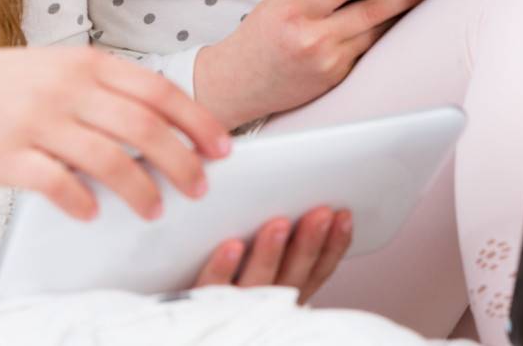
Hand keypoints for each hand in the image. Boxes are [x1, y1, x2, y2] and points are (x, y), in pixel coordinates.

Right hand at [0, 45, 230, 220]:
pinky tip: (96, 213)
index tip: (222, 147)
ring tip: (156, 210)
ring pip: (108, 158)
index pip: (157, 91)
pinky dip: (82, 200)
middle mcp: (67, 89)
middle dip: (182, 160)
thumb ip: (107, 89)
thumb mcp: (60, 69)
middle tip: (200, 187)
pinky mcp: (6, 156)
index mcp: (86, 64)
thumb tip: (166, 122)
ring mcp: (36, 121)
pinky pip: (56, 182)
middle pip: (144, 127)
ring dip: (141, 189)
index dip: (197, 121)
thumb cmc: (5, 86)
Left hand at [191, 206, 353, 303]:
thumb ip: (282, 243)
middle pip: (292, 275)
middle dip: (309, 243)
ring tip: (278, 224)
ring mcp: (233, 305)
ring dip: (271, 252)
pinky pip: (212, 288)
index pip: (317, 270)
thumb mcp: (259, 265)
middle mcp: (263, 303)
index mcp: (282, 292)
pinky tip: (231, 247)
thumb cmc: (225, 277)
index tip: (343, 216)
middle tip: (320, 213)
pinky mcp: (199, 305)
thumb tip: (296, 196)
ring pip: (257, 281)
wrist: (180, 325)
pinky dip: (224, 267)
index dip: (334, 245)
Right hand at [193, 0, 434, 128]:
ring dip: (401, 16)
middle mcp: (311, 39)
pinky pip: (368, 53)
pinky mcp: (336, 80)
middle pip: (368, 13)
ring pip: (374, 35)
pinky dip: (384, 37)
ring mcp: (326, 63)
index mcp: (295, 11)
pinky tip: (400, 23)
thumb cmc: (259, 37)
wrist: (237, 84)